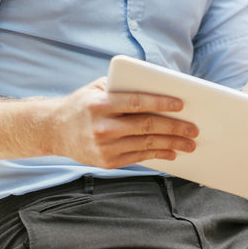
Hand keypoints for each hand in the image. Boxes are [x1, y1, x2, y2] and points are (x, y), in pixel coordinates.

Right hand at [53, 77, 196, 168]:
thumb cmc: (82, 104)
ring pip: (145, 145)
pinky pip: (138, 157)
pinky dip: (158, 155)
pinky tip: (171, 152)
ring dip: (171, 144)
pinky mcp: (106, 162)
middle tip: (193, 129)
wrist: (54, 130)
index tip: (181, 104)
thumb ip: (122, 86)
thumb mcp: (96, 88)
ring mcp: (104, 147)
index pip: (136, 103)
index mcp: (100, 104)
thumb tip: (157, 86)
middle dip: (174, 128)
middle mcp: (102, 126)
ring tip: (189, 143)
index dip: (160, 103)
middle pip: (146, 126)